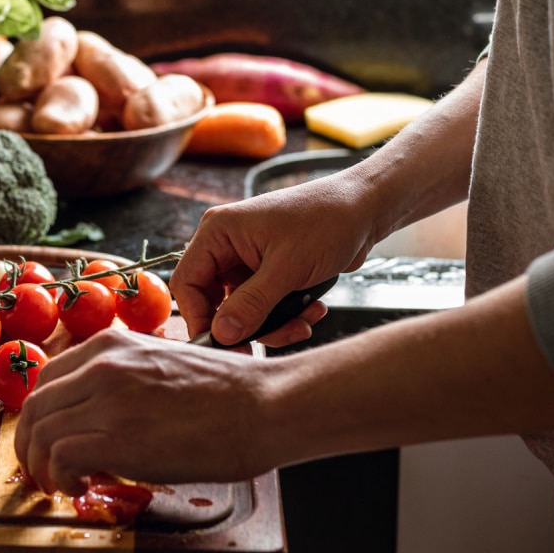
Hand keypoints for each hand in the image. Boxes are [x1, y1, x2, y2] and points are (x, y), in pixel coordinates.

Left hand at [15, 329, 278, 495]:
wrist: (264, 405)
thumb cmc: (228, 391)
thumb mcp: (162, 364)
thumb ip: (125, 377)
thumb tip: (103, 411)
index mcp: (111, 344)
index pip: (48, 379)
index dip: (41, 415)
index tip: (48, 437)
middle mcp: (102, 365)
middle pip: (35, 407)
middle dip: (31, 444)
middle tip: (43, 469)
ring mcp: (107, 399)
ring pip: (40, 432)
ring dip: (41, 466)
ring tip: (60, 484)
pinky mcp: (117, 437)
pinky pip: (60, 457)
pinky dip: (60, 477)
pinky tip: (79, 486)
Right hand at [170, 175, 374, 345]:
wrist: (366, 208)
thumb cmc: (327, 220)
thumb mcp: (288, 268)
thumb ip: (251, 304)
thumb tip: (221, 334)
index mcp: (219, 232)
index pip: (188, 283)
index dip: (200, 318)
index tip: (223, 343)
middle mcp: (228, 245)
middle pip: (215, 301)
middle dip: (246, 325)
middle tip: (269, 342)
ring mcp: (248, 259)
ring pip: (243, 309)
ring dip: (274, 323)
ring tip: (303, 321)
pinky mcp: (269, 271)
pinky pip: (265, 306)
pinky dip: (287, 315)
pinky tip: (313, 309)